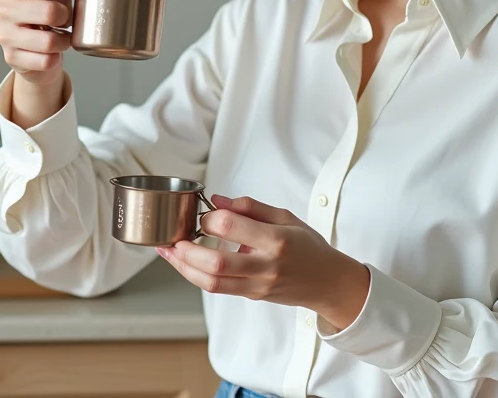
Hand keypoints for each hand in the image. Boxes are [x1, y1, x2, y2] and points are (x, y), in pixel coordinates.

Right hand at [0, 0, 78, 86]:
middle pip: (48, 11)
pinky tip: (52, 53)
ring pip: (49, 40)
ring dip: (64, 40)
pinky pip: (45, 60)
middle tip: (66, 19)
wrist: (31, 49)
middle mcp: (3, 10)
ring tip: (62, 37)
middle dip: (66, 16)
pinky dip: (55, 58)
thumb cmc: (41, 15)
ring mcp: (5, 35)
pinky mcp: (12, 58)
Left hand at [157, 195, 370, 331]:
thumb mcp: (287, 217)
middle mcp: (266, 266)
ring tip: (169, 252)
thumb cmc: (309, 247)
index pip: (234, 227)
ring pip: (212, 282)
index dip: (211, 218)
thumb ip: (251, 207)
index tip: (205, 213)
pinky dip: (196, 276)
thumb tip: (218, 201)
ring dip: (184, 267)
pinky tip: (185, 263)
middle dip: (187, 251)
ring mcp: (257, 285)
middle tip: (175, 238)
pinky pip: (217, 289)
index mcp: (277, 240)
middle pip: (217, 263)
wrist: (327, 283)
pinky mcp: (251, 296)